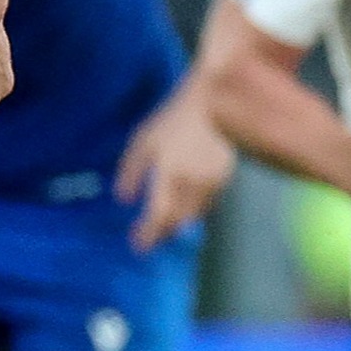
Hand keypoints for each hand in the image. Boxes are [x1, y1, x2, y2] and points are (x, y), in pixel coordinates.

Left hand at [114, 92, 235, 250]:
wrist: (214, 104)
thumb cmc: (173, 120)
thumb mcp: (143, 141)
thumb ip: (132, 172)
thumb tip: (124, 200)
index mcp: (169, 175)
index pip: (158, 215)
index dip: (148, 234)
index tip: (138, 247)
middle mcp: (192, 185)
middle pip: (177, 221)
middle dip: (162, 233)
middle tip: (151, 239)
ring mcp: (212, 183)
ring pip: (194, 215)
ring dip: (179, 223)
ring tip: (166, 226)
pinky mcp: (225, 178)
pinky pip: (207, 203)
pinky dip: (194, 210)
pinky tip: (186, 207)